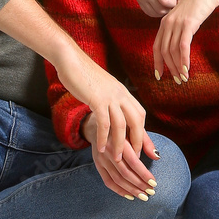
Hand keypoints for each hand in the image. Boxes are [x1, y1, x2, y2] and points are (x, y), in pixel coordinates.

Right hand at [54, 48, 157, 164]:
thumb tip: (113, 111)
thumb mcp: (102, 88)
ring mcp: (110, 96)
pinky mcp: (97, 99)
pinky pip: (104, 123)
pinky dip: (104, 138)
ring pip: (122, 125)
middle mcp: (121, 94)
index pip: (140, 114)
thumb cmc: (83, 75)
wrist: (70, 60)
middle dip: (138, 141)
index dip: (144, 133)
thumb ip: (110, 99)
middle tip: (136, 157)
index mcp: (123, 92)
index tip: (147, 149)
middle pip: (137, 121)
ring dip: (120, 144)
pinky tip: (101, 149)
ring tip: (118, 159)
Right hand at [82, 114, 158, 199]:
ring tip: (144, 196)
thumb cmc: (120, 126)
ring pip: (117, 179)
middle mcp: (108, 150)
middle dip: (140, 184)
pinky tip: (130, 196)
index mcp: (118, 140)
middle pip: (125, 173)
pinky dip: (119, 191)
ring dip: (131, 190)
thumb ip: (145, 141)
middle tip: (152, 191)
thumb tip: (157, 156)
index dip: (144, 174)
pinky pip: (108, 181)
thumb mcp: (133, 128)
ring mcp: (101, 158)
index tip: (154, 182)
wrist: (97, 123)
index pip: (133, 162)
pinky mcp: (97, 164)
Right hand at [107, 0, 175, 16]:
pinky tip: (158, 7)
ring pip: (153, 13)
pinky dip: (154, 12)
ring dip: (161, 12)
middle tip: (173, 4)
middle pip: (160, 10)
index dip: (173, 3)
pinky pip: (146, 11)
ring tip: (166, 6)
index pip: (165, 2)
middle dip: (168, 9)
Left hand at [153, 0, 218, 81]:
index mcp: (165, 22)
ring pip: (172, 51)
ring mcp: (177, 23)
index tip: (159, 75)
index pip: (156, 46)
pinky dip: (184, 59)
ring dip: (178, 67)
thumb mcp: (185, 16)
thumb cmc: (199, 3)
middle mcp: (168, 23)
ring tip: (183, 78)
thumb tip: (179, 45)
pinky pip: (183, 46)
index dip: (157, 62)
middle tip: (177, 80)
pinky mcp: (188, 24)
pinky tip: (187, 68)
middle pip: (164, 51)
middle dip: (169, 68)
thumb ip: (179, 28)